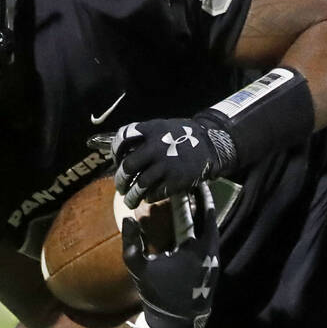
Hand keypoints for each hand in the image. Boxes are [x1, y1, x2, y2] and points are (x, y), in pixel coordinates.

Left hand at [113, 117, 236, 205]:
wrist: (211, 146)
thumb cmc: (183, 136)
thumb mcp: (162, 127)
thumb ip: (144, 136)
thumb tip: (122, 152)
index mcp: (151, 130)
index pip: (123, 138)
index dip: (115, 151)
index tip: (116, 160)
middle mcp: (156, 147)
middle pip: (128, 166)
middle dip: (120, 179)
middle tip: (120, 186)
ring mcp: (166, 165)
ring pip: (140, 185)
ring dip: (131, 196)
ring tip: (129, 200)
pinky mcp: (176, 180)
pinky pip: (155, 193)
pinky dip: (148, 197)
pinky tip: (148, 198)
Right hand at [121, 184, 219, 327]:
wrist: (178, 320)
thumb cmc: (158, 294)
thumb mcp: (139, 269)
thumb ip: (132, 243)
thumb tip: (128, 218)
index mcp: (193, 248)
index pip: (195, 213)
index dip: (192, 195)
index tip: (188, 179)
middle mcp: (209, 251)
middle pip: (210, 217)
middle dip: (203, 198)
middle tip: (197, 181)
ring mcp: (214, 259)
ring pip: (213, 228)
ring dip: (206, 212)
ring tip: (199, 196)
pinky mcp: (214, 266)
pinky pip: (212, 239)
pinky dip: (207, 226)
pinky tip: (200, 220)